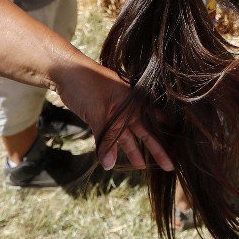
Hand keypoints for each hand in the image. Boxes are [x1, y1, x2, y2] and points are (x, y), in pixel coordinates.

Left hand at [54, 61, 173, 171]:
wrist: (66, 71)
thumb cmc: (86, 85)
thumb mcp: (97, 112)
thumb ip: (105, 139)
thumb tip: (110, 165)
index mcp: (133, 102)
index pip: (153, 125)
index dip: (161, 142)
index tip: (172, 156)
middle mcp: (128, 107)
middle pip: (144, 131)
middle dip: (154, 149)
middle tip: (168, 166)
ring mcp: (115, 111)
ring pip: (127, 134)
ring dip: (132, 149)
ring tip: (140, 166)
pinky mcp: (102, 114)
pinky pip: (112, 133)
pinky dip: (113, 145)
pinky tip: (114, 157)